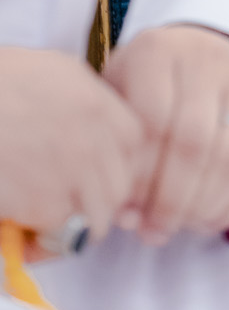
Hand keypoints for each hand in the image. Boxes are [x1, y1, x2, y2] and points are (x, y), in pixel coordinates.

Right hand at [0, 47, 144, 241]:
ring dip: (71, 225)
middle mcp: (96, 143)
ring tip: (43, 220)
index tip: (97, 175)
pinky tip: (18, 219)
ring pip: (93, 220)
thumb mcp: (58, 72)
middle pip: (119, 192)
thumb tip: (98, 127)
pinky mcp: (42, 204)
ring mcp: (73, 175)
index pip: (134, 152)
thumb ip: (89, 100)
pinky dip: (38, 236)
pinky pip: (55, 232)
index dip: (116, 167)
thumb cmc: (3, 79)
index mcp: (102, 109)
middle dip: (97, 203)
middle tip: (68, 204)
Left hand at [104, 25, 228, 243]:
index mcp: (157, 54)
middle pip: (194, 142)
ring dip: (204, 206)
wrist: (202, 49)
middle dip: (172, 200)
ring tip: (180, 227)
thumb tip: (126, 217)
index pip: (152, 122)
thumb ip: (118, 152)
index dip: (140, 175)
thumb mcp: (118, 97)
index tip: (126, 211)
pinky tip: (209, 219)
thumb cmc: (147, 84)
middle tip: (153, 231)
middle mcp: (206, 60)